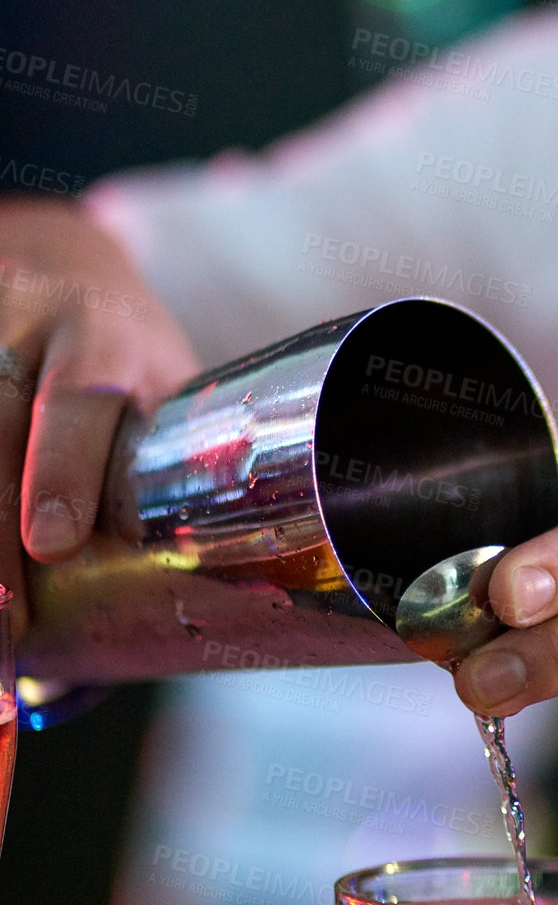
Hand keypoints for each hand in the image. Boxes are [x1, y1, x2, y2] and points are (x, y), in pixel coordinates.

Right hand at [0, 199, 197, 635]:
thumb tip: (192, 598)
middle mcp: (18, 326)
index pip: (77, 398)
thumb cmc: (122, 359)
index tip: (52, 542)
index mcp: (101, 334)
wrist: (51, 264)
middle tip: (7, 640)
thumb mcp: (160, 389)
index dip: (61, 470)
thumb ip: (163, 472)